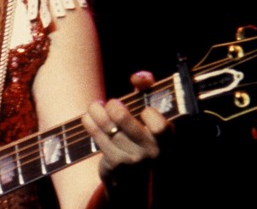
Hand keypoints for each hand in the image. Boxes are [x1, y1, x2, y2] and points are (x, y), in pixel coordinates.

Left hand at [82, 71, 169, 205]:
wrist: (132, 180)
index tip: (143, 109)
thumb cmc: (140, 136)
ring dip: (96, 111)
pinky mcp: (117, 165)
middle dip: (113, 107)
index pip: (161, 126)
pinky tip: (88, 117)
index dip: (150, 114)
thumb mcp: (147, 114)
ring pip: (107, 127)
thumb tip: (139, 76)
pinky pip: (99, 137)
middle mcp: (154, 151)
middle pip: (124, 121)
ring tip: (94, 105)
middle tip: (111, 103)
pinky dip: (90, 123)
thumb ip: (147, 90)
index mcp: (167, 138)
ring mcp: (135, 160)